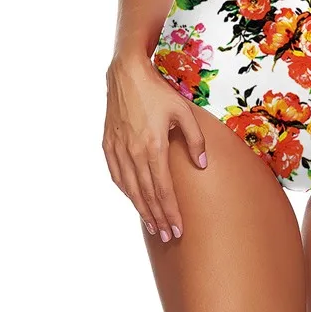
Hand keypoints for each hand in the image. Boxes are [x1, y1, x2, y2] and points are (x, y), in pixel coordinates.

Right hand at [102, 51, 207, 241]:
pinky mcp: (108, 145)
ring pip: (130, 190)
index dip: (171, 212)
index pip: (163, 190)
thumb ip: (195, 140)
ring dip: (142, 210)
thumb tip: (202, 165)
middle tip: (167, 236)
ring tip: (152, 226)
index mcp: (153, 146)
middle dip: (158, 218)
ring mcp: (118, 150)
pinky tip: (134, 199)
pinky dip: (126, 192)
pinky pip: (117, 176)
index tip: (178, 229)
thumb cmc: (158, 92)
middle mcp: (134, 153)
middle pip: (147, 195)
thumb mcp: (184, 112)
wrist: (126, 75)